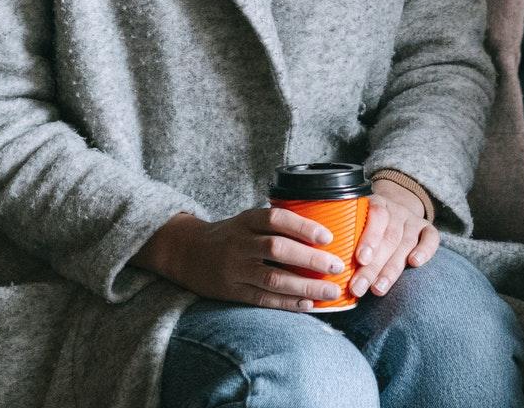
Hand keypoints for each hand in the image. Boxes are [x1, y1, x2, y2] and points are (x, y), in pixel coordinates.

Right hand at [137, 209, 347, 311]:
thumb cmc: (228, 236)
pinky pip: (262, 299)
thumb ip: (275, 226)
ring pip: (273, 279)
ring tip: (330, 291)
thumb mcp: (246, 221)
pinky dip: (287, 302)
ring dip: (305, 286)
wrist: (186, 253)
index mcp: (245, 221)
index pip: (275, 219)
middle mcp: (239, 243)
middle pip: (277, 249)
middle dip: (310, 259)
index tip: (328, 236)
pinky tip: (307, 304)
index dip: (303, 226)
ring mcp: (234, 269)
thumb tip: (321, 235)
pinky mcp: (231, 291)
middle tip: (337, 265)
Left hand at [350, 177, 438, 298]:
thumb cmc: (365, 224)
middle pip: (388, 238)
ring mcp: (412, 220)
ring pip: (405, 243)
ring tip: (378, 289)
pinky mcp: (427, 229)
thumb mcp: (353, 221)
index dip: (369, 238)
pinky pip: (431, 238)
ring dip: (391, 269)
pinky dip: (425, 250)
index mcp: (375, 204)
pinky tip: (415, 263)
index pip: (376, 217)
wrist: (393, 208)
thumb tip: (320, 267)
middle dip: (372, 266)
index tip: (360, 260)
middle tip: (358, 288)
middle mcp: (396, 210)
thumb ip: (343, 235)